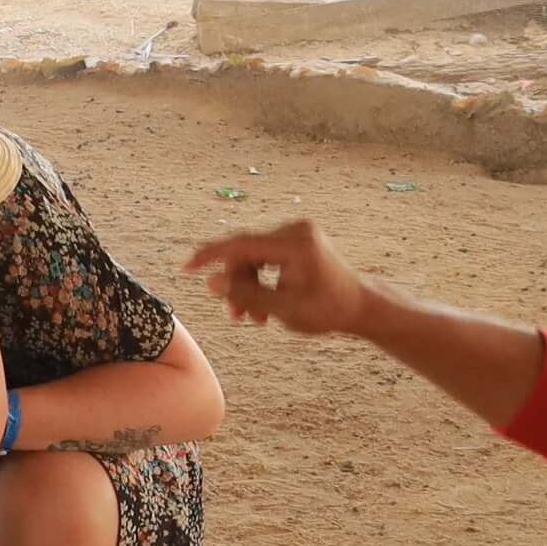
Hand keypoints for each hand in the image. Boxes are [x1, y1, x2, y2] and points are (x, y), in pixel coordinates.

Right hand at [185, 217, 372, 340]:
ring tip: (252, 316)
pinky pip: (266, 256)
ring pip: (254, 256)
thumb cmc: (328, 310)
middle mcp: (296, 230)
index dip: (211, 256)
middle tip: (236, 315)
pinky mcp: (299, 239)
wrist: (360, 306)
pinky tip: (263, 303)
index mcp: (296, 243)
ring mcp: (298, 232)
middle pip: (247, 253)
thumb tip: (211, 283)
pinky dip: (260, 278)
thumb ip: (246, 294)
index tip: (186, 267)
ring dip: (247, 285)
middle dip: (237, 284)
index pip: (242, 244)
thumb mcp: (284, 309)